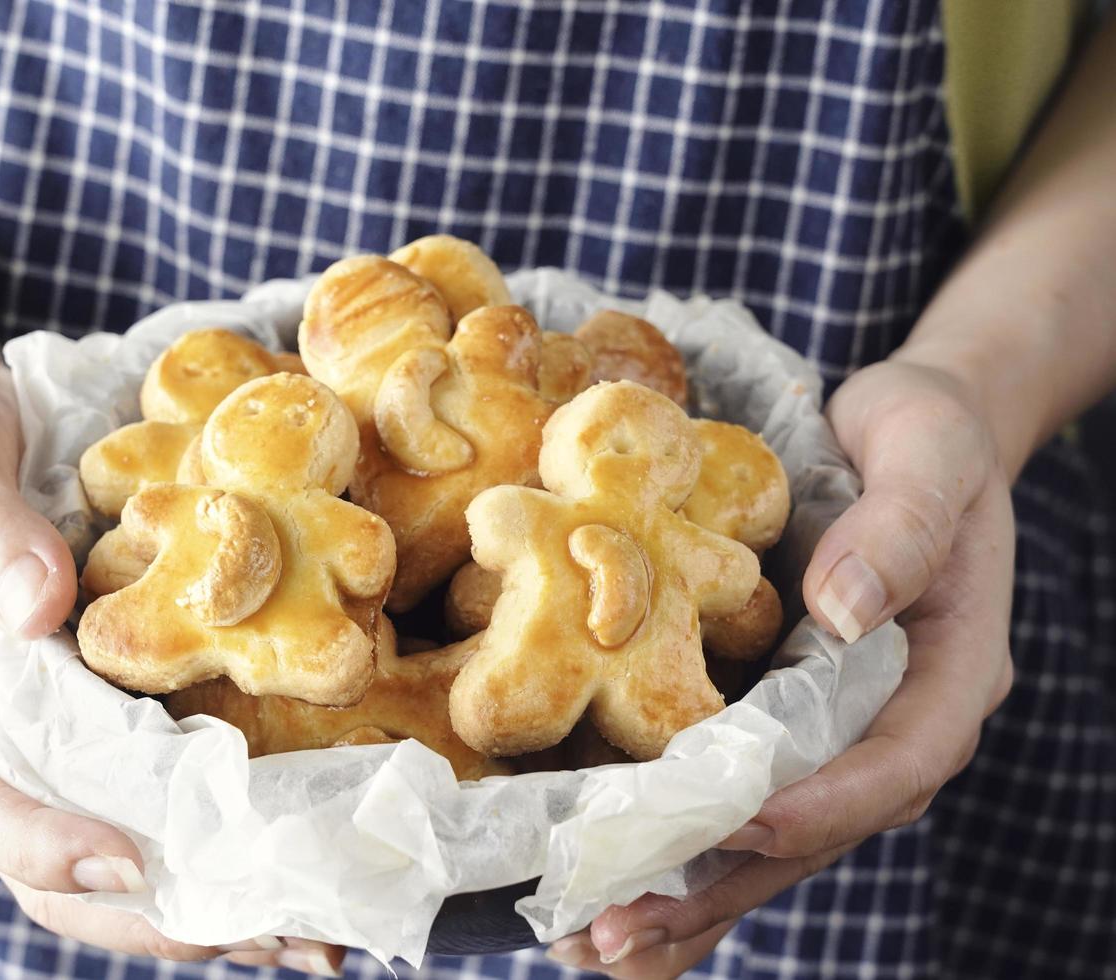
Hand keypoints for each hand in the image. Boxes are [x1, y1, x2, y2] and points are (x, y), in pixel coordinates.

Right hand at [0, 357, 344, 972]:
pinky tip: (318, 851)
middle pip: (62, 863)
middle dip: (160, 911)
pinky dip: (239, 831)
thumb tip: (39, 606)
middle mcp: (6, 732)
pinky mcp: (130, 708)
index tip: (130, 859)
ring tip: (320, 931)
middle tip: (270, 931)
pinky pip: (177, 786)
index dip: (42, 844)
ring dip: (218, 900)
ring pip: (129, 846)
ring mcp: (71, 730)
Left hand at [547, 360, 1015, 976]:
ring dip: (685, 894)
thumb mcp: (928, 459)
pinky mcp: (783, 723)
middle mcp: (892, 726)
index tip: (738, 822)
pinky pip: (736, 802)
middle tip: (619, 928)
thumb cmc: (927, 440)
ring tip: (593, 942)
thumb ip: (899, 531)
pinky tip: (607, 890)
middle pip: (817, 830)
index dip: (821, 803)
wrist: (909, 432)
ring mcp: (837, 734)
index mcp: (947, 676)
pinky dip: (677, 850)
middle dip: (721, 882)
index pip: (896, 764)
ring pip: (768, 839)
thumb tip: (844, 611)